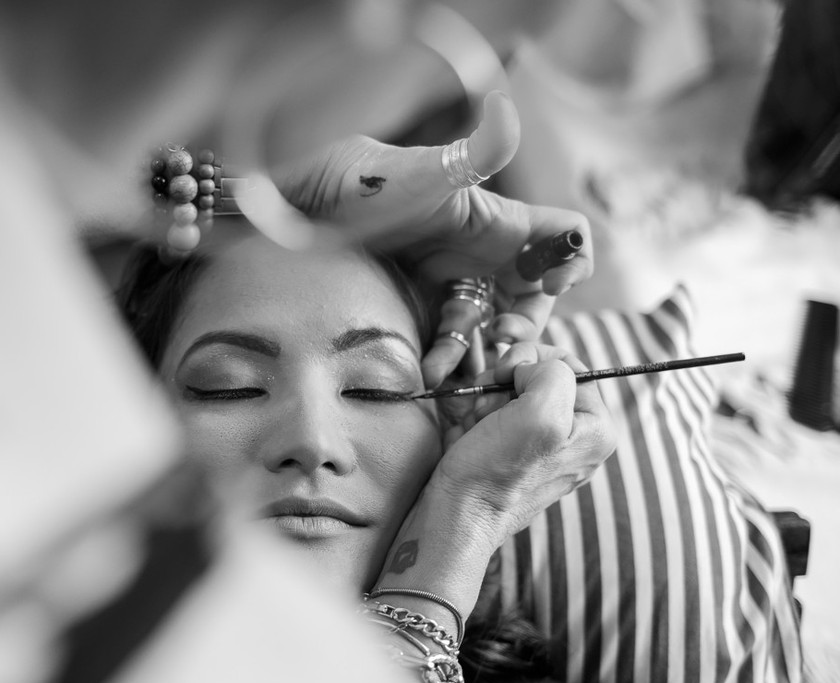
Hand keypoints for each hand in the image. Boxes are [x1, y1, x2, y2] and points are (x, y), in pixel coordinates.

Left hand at [273, 92, 593, 387]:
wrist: (313, 212)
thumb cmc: (371, 183)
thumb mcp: (424, 173)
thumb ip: (473, 150)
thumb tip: (505, 105)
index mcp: (502, 220)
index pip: (566, 235)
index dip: (574, 259)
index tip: (552, 285)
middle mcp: (487, 253)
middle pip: (537, 296)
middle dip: (530, 324)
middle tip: (506, 341)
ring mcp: (457, 282)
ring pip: (493, 326)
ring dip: (488, 352)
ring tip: (463, 370)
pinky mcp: (426, 307)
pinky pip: (452, 341)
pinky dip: (449, 359)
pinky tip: (430, 372)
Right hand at [375, 344, 615, 614]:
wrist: (456, 515)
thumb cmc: (497, 470)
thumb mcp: (542, 411)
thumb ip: (554, 372)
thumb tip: (531, 368)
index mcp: (596, 428)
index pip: (570, 363)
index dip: (533, 359)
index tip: (506, 373)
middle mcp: (576, 437)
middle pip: (538, 377)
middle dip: (505, 384)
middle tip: (489, 407)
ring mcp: (542, 447)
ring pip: (512, 394)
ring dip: (487, 401)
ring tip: (479, 426)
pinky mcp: (512, 454)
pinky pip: (495, 415)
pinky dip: (478, 418)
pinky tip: (472, 436)